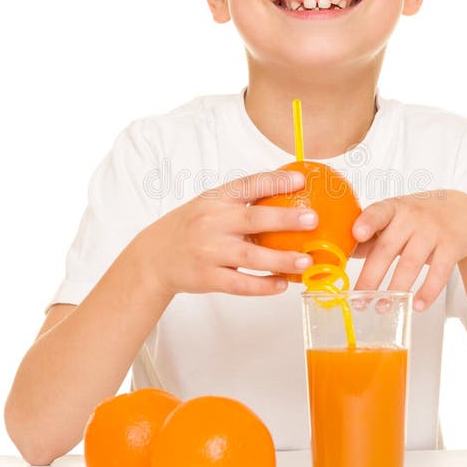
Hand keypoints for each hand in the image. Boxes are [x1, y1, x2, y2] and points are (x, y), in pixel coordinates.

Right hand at [140, 169, 316, 296]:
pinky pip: (240, 284)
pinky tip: (282, 284)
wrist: (154, 258)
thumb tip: (288, 194)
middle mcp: (212, 223)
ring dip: (281, 259)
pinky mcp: (208, 278)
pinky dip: (263, 285)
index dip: (275, 182)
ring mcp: (209, 252)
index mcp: (215, 200)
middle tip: (312, 219)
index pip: (247, 185)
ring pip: (251, 257)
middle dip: (285, 219)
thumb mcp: (209, 206)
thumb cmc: (191, 228)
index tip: (300, 181)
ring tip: (306, 261)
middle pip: (253, 220)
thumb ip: (240, 203)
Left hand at [351, 190, 466, 310]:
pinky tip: (417, 305)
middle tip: (359, 299)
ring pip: (411, 263)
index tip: (357, 234)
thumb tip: (343, 255)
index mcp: (393, 208)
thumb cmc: (420, 216)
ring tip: (382, 308)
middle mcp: (412, 216)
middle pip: (388, 248)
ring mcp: (433, 231)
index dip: (367, 222)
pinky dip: (427, 292)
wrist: (463, 211)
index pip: (378, 212)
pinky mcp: (452, 246)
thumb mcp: (395, 217)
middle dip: (371, 277)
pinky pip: (439, 273)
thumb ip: (372, 234)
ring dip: (395, 289)